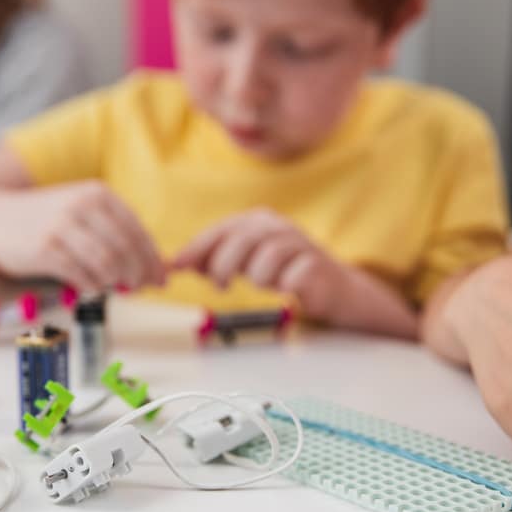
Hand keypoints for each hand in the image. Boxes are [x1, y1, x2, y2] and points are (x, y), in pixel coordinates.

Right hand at [0, 181, 165, 292]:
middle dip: (138, 273)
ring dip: (115, 281)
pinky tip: (91, 287)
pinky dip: (92, 286)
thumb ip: (114, 233)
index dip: (152, 258)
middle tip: (141, 288)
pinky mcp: (45, 249)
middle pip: (125, 248)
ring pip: (106, 263)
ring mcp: (62, 226)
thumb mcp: (81, 213)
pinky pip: (80, 274)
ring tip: (114, 288)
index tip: (160, 278)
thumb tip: (151, 266)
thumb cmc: (45, 221)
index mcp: (97, 194)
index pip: (137, 230)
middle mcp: (82, 205)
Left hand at [172, 209, 349, 322]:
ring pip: (268, 256)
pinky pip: (293, 275)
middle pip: (241, 240)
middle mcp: (279, 227)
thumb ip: (215, 259)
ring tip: (263, 284)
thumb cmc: (284, 273)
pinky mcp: (317, 265)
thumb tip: (178, 263)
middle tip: (220, 285)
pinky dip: (285, 285)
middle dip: (222, 265)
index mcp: (259, 221)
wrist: (334, 288)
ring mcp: (301, 244)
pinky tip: (286, 290)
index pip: (222, 230)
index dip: (197, 248)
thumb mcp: (245, 263)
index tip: (178, 266)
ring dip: (258, 276)